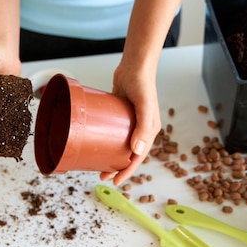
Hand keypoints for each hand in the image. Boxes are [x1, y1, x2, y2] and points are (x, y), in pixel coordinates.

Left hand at [99, 60, 160, 184]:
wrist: (134, 65)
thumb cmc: (142, 83)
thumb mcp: (144, 105)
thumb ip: (143, 127)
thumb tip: (137, 151)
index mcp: (150, 130)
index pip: (138, 157)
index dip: (127, 171)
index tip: (115, 181)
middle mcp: (141, 128)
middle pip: (128, 153)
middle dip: (117, 167)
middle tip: (103, 176)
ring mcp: (130, 121)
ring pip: (120, 144)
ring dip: (111, 155)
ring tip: (98, 164)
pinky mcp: (120, 114)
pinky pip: (114, 132)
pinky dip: (107, 140)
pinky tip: (97, 144)